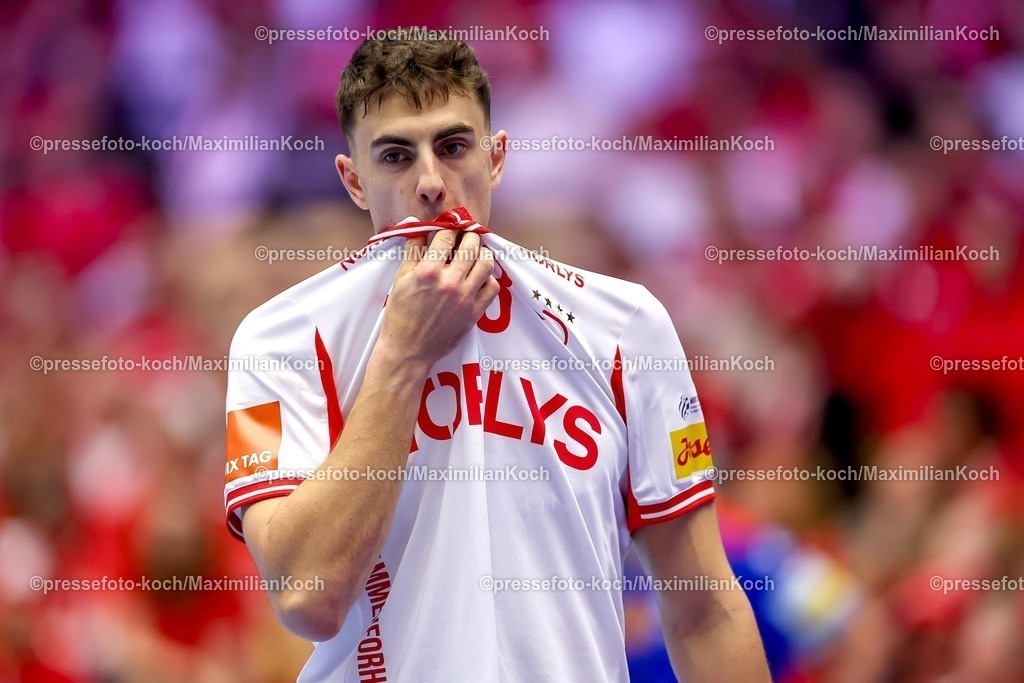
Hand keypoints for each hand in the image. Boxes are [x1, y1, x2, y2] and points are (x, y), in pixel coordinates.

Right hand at [375, 230, 498, 374]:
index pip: (447, 235)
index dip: (449, 226)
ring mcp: (465, 298)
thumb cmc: (399, 314)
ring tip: (473, 255)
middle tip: (463, 237)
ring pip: (486, 263)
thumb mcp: (400, 278)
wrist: (408, 350)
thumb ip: (411, 249)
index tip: (449, 225)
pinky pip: (492, 287)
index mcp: (428, 271)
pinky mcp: (475, 313)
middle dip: (468, 235)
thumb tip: (415, 224)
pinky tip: (477, 278)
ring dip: (481, 254)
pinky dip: (487, 278)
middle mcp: (450, 282)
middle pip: (472, 245)